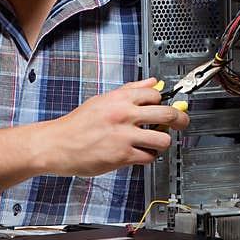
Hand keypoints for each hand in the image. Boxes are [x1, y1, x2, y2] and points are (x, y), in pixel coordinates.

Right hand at [39, 78, 189, 176]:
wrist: (58, 144)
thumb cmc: (78, 124)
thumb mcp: (102, 100)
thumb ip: (129, 91)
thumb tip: (152, 82)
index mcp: (119, 99)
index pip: (155, 94)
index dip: (164, 100)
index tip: (169, 105)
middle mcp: (124, 115)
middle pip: (167, 114)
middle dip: (180, 119)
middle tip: (181, 123)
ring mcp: (125, 136)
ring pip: (162, 139)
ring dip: (163, 142)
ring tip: (156, 141)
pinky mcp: (122, 155)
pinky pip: (149, 156)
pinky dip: (149, 156)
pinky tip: (142, 153)